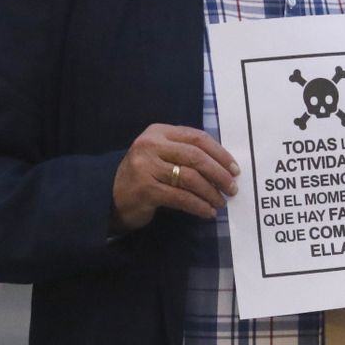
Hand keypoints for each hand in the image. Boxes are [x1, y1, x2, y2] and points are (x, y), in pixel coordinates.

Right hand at [112, 124, 238, 231]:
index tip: (235, 169)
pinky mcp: (145, 190)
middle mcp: (150, 145)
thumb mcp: (162, 155)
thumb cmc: (144, 174)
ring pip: (190, 178)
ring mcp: (146, 167)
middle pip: (196, 156)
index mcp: (159, 132)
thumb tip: (225, 165)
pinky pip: (180, 198)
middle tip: (232, 188)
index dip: (219, 153)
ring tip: (220, 202)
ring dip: (210, 192)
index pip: (197, 137)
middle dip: (219, 174)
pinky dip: (198, 206)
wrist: (110, 194)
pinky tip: (207, 212)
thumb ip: (186, 153)